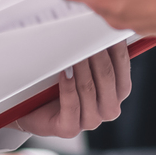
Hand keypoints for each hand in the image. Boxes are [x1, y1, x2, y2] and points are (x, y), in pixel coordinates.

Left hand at [12, 40, 132, 136]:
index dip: (115, 50)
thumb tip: (102, 26)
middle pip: (108, 79)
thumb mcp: (81, 65)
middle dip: (97, 56)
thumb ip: (95, 51)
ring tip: (73, 52)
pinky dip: (68, 87)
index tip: (105, 31)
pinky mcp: (69, 129)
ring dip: (81, 69)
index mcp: (116, 93)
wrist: (32, 107)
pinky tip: (64, 72)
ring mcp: (89, 120)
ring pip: (89, 91)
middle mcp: (107, 109)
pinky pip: (72, 106)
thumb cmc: (59, 82)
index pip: (123, 70)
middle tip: (86, 37)